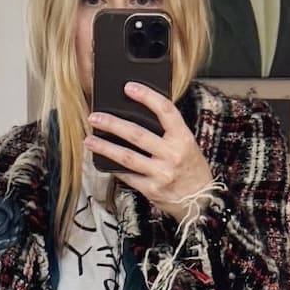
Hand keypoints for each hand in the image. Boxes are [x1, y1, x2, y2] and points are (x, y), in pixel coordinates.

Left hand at [88, 83, 215, 222]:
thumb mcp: (187, 144)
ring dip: (105, 147)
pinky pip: (128, 176)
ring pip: (127, 157)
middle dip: (112, 124)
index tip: (129, 87)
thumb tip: (139, 114)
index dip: (147, 96)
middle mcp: (172, 155)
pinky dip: (114, 167)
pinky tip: (102, 160)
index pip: (165, 111)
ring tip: (89, 140)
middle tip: (94, 117)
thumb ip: (168, 131)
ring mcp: (161, 173)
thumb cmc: (191, 168)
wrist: (201, 201)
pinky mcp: (151, 189)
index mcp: (183, 138)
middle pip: (137, 134)